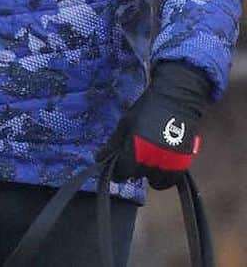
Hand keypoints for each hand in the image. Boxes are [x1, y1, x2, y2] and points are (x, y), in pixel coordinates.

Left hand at [99, 61, 209, 188]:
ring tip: (148, 160)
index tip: (117, 167)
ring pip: (155, 181)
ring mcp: (169, 164)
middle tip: (134, 156)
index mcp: (135, 150)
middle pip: (138, 176)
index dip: (118, 171)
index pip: (122, 172)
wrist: (174, 101)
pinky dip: (164, 177)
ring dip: (149, 173)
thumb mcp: (125, 123)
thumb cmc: (146, 110)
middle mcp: (152, 161)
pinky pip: (171, 181)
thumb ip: (114, 144)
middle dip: (133, 168)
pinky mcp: (183, 164)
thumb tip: (100, 159)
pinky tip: (160, 165)